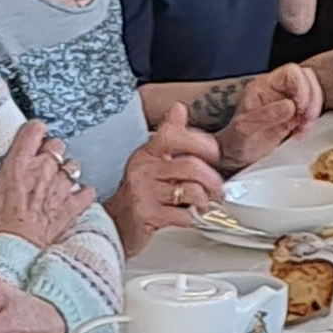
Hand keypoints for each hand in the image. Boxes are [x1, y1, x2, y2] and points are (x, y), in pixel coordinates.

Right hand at [0, 122, 92, 249]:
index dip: (34, 131)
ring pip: (73, 165)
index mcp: (20, 165)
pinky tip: (72, 196)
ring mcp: (61, 188)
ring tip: (55, 180)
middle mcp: (44, 171)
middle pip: (57, 145)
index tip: (31, 137)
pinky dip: (81, 193)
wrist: (16, 251)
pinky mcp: (72, 206)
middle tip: (40, 162)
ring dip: (65, 171)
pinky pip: (86, 191)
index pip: (35, 129)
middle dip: (50, 151)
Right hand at [114, 121, 224, 244]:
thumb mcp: (150, 159)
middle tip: (217, 189)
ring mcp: (144, 193)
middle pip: (190, 166)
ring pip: (191, 190)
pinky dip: (190, 218)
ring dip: (204, 199)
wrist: (115, 224)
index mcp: (147, 152)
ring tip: (204, 204)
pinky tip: (186, 216)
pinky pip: (183, 215)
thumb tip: (179, 108)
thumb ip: (169, 134)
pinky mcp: (148, 215)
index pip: (173, 135)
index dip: (200, 142)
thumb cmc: (139, 192)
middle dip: (212, 179)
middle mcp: (144, 169)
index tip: (213, 154)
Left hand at [213, 63, 320, 166]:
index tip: (299, 107)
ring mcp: (287, 102)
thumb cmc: (235, 140)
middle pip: (306, 79)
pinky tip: (300, 133)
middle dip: (311, 99)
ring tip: (302, 128)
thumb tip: (290, 106)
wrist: (236, 155)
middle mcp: (277, 90)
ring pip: (312, 94)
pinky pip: (310, 111)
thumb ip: (265, 115)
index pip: (291, 73)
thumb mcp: (244, 128)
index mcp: (263, 86)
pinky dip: (311, 122)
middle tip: (305, 118)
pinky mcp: (293, 116)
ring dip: (313, 111)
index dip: (301, 86)